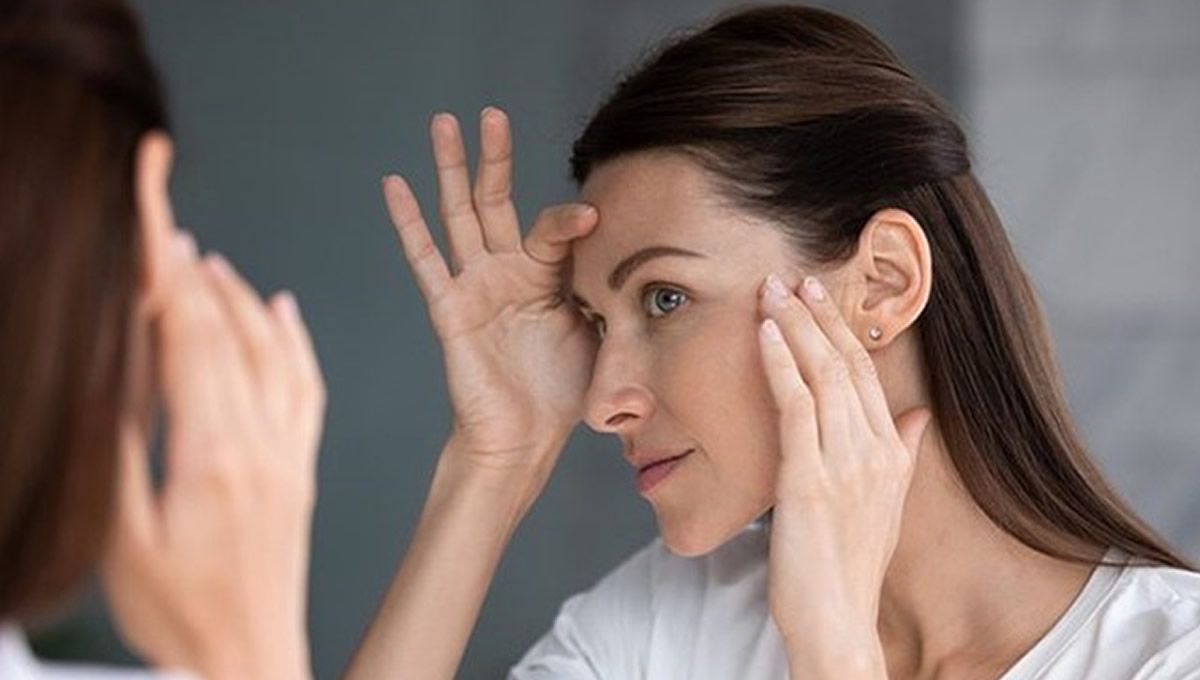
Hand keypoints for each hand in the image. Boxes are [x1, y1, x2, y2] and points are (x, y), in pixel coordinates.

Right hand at [102, 138, 324, 679]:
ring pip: (271, 353)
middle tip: (166, 221)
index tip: (154, 215)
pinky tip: (282, 310)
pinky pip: (307, 389)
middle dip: (191, 271)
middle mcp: (259, 442)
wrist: (249, 659)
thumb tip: (113, 373)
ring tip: (207, 260)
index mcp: (210, 452)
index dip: (167, 269)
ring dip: (237, 299)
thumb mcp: (122, 539)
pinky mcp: (300, 469)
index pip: (187, 336)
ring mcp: (287, 453)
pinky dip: (295, 341)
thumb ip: (120, 451)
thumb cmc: (178, 614)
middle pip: (226, 333)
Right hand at [382, 108, 598, 490]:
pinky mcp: (450, 309)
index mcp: (546, 276)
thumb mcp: (601, 333)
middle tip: (490, 113)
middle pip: (497, 201)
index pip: (553, 228)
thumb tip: (645, 263)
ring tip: (443, 122)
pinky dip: (409, 223)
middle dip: (493, 157)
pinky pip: (427, 260)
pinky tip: (395, 184)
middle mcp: (508, 272)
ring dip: (451, 169)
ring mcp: (476, 286)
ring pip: (460, 215)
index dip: (571, 220)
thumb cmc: (563, 391)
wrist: (526, 438)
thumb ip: (609, 292)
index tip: (594, 217)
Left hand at [756, 274, 930, 675]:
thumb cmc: (850, 566)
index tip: (820, 296)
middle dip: (817, 315)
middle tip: (793, 277)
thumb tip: (919, 414)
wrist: (838, 621)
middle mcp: (874, 451)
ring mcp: (843, 463)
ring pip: (821, 375)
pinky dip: (780, 362)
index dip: (841, 330)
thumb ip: (904, 453)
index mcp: (891, 454)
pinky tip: (764, 333)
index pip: (866, 374)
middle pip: (845, 364)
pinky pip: (794, 406)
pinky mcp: (808, 478)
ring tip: (772, 289)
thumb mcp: (887, 505)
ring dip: (794, 326)